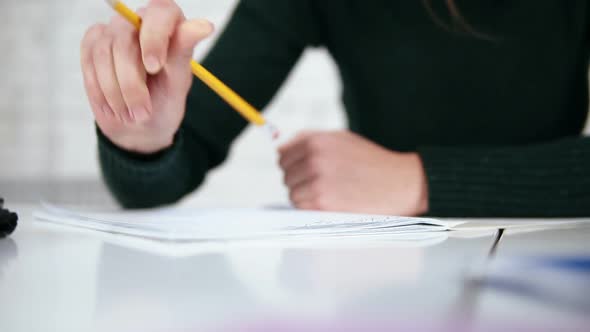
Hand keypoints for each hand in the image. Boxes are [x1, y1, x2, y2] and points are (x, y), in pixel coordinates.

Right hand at [80, 0, 213, 153]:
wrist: (140, 125)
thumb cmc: (164, 101)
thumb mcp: (178, 81)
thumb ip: (183, 51)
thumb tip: (206, 25)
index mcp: (169, 24)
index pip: (161, 11)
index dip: (154, 37)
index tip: (154, 67)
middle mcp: (139, 22)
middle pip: (125, 40)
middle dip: (131, 83)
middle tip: (142, 112)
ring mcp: (114, 32)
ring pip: (104, 53)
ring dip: (116, 92)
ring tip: (132, 114)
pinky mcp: (93, 43)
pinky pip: (89, 61)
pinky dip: (100, 90)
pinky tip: (114, 106)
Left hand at [278, 131, 428, 215]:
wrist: (399, 182)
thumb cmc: (371, 161)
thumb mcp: (341, 138)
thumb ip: (309, 139)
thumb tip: (280, 147)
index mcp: (316, 141)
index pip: (283, 156)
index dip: (294, 165)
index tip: (306, 170)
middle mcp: (313, 159)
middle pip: (286, 176)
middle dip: (300, 181)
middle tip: (324, 183)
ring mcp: (317, 182)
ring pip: (293, 194)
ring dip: (306, 197)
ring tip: (330, 193)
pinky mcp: (323, 203)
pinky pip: (302, 208)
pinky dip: (313, 208)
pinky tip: (332, 202)